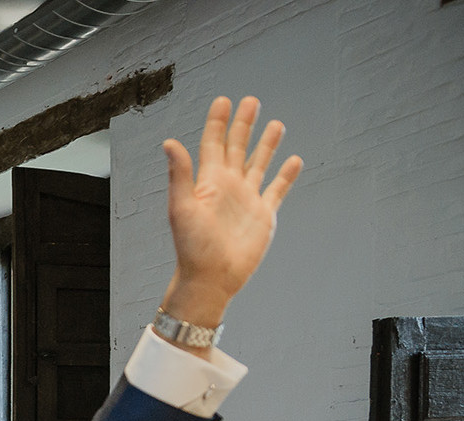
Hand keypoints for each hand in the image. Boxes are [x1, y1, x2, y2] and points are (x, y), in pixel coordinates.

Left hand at [158, 96, 302, 328]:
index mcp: (209, 182)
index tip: (223, 100)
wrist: (211, 278)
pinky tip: (294, 160)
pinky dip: (287, 175)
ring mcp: (247, 199)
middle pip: (238, 148)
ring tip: (275, 123)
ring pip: (259, 164)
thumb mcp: (182, 207)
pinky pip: (278, 189)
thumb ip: (180, 173)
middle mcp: (229, 187)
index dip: (217, 122)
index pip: (213, 144)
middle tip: (251, 100)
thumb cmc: (192, 247)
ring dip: (267, 144)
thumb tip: (169, 143)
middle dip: (244, 125)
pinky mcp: (263, 214)